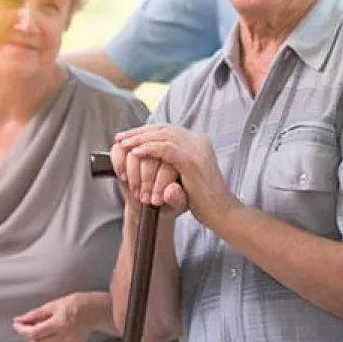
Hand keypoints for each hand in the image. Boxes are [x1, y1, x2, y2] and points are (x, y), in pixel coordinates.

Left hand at [13, 293, 97, 341]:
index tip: (17, 325)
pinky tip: (46, 339)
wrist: (95, 311)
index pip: (34, 333)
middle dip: (28, 336)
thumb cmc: (75, 304)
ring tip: (37, 332)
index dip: (22, 330)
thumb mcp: (54, 304)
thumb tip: (19, 320)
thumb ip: (35, 314)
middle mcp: (64, 337)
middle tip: (27, 327)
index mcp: (59, 323)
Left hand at [115, 124, 238, 227]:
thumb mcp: (186, 176)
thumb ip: (171, 163)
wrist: (222, 213)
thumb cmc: (203, 199)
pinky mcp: (193, 162)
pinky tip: (135, 152)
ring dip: (140, 139)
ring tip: (123, 144)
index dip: (146, 131)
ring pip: (163, 136)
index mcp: (198, 142)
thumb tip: (146, 153)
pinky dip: (148, 149)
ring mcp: (197, 149)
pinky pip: (166, 149)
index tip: (128, 136)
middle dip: (139, 132)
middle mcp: (199, 141)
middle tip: (120, 138)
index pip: (168, 129)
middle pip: (163, 129)